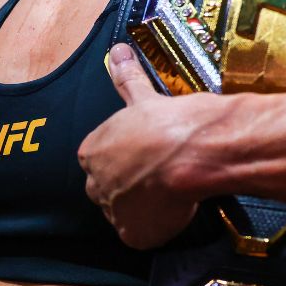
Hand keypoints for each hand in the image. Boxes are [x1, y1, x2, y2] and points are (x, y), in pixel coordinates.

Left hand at [79, 43, 213, 249]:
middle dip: (130, 184)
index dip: (126, 159)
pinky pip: (142, 235)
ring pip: (125, 212)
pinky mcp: (134, 234)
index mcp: (92, 151)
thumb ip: (126, 77)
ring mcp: (113, 211)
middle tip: (158, 174)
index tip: (146, 156)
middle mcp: (95, 183)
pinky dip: (158, 227)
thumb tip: (118, 49)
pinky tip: (174, 209)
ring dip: (144, 206)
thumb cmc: (170, 121)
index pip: (101, 161)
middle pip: (109, 188)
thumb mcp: (143, 96)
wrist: (193, 150)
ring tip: (170, 191)